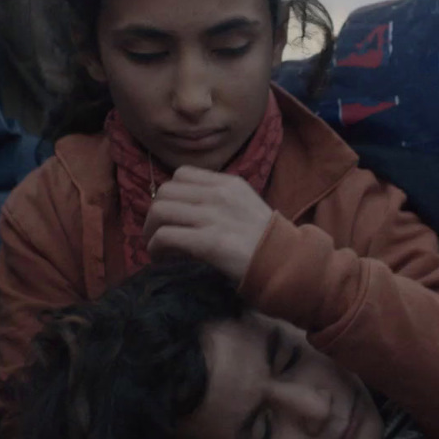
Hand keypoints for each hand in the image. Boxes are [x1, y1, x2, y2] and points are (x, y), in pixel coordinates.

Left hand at [143, 167, 275, 281]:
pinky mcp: (210, 242)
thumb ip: (219, 202)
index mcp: (229, 183)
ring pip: (160, 211)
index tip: (172, 215)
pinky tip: (161, 258)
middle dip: (154, 214)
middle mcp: (219, 194)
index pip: (182, 174)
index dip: (170, 195)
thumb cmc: (268, 242)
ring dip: (150, 231)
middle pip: (165, 191)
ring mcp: (214, 217)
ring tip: (156, 247)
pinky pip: (166, 236)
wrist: (288, 264)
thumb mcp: (245, 208)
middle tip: (157, 233)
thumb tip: (186, 212)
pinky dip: (156, 247)